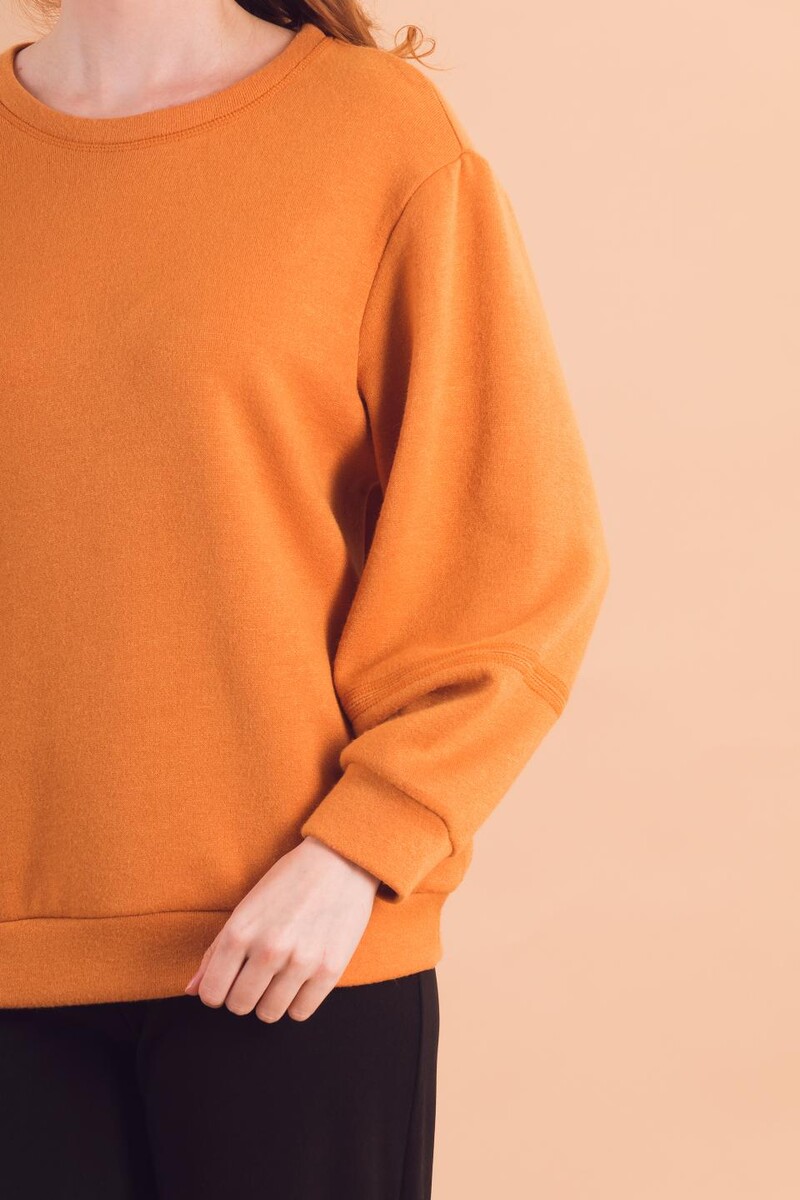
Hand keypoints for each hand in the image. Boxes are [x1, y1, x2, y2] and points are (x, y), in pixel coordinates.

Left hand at [183, 836, 380, 1021]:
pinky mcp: (330, 970)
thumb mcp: (245, 909)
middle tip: (256, 977)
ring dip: (270, 1001)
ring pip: (269, 1013)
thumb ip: (215, 951)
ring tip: (279, 977)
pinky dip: (296, 1003)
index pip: (211, 993)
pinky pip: (301, 1012)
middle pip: (239, 1006)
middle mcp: (268, 949)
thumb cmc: (287, 883)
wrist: (340, 862)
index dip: (216, 992)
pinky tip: (299, 981)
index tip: (228, 982)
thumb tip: (191, 991)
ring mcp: (301, 961)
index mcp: (240, 931)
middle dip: (243, 996)